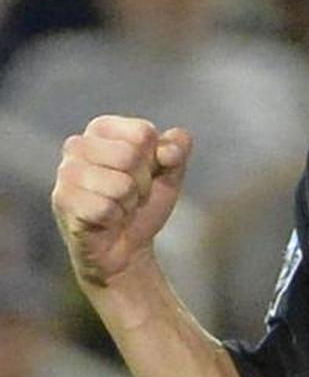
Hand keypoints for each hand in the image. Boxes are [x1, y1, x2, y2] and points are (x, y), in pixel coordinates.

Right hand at [51, 115, 193, 287]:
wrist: (127, 247)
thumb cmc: (143, 204)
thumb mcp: (170, 175)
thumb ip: (177, 151)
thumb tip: (170, 149)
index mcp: (102, 128)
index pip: (144, 132)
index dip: (156, 159)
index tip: (145, 174)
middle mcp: (77, 144)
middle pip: (131, 155)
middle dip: (143, 183)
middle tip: (132, 195)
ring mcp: (65, 172)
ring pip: (121, 184)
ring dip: (129, 203)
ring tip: (118, 206)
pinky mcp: (62, 201)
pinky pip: (107, 209)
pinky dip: (115, 219)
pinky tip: (105, 220)